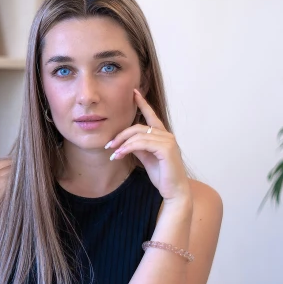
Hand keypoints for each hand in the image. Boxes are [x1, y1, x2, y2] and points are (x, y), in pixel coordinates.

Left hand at [106, 89, 190, 203]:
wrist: (174, 191)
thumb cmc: (162, 175)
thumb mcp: (146, 158)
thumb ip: (138, 147)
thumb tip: (125, 141)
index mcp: (163, 135)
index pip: (151, 115)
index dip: (142, 103)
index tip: (134, 92)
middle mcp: (167, 135)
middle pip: (138, 127)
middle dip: (121, 135)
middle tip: (108, 145)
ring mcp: (168, 141)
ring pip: (138, 135)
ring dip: (122, 143)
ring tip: (113, 153)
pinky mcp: (166, 149)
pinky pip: (142, 143)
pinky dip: (128, 148)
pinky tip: (120, 154)